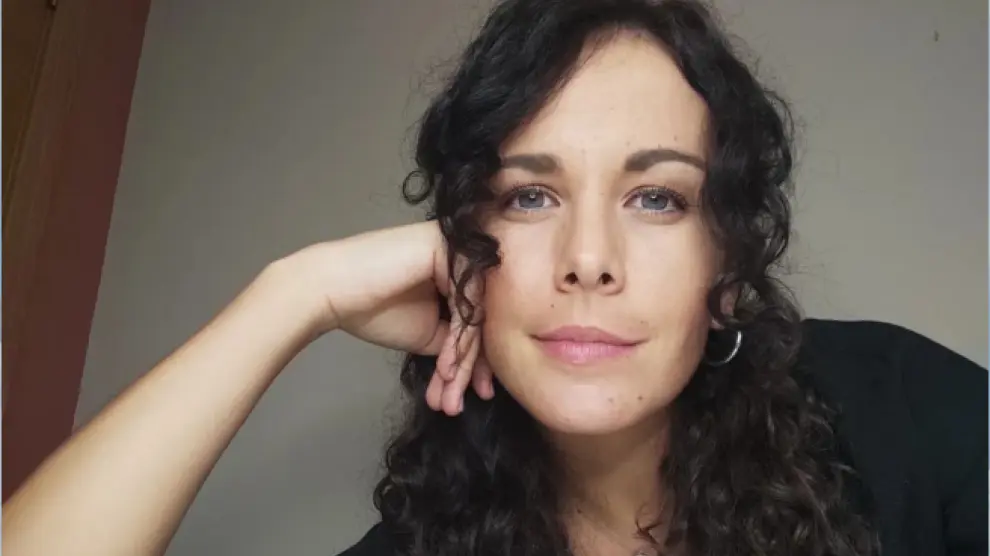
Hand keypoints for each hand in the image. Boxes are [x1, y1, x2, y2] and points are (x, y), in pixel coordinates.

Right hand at [280, 221, 493, 413]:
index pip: (479, 317)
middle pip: (480, 317)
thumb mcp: (428, 332)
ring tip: (447, 398)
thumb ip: (458, 338)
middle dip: (470, 368)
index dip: (476, 360)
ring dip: (461, 364)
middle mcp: (462, 253)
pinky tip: (445, 371)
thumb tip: (487, 362)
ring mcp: (458, 246)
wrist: (329, 291)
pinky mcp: (449, 248)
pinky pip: (466, 304)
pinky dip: (456, 343)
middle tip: (457, 403)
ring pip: (475, 315)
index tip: (475, 394)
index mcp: (458, 269)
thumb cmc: (370, 309)